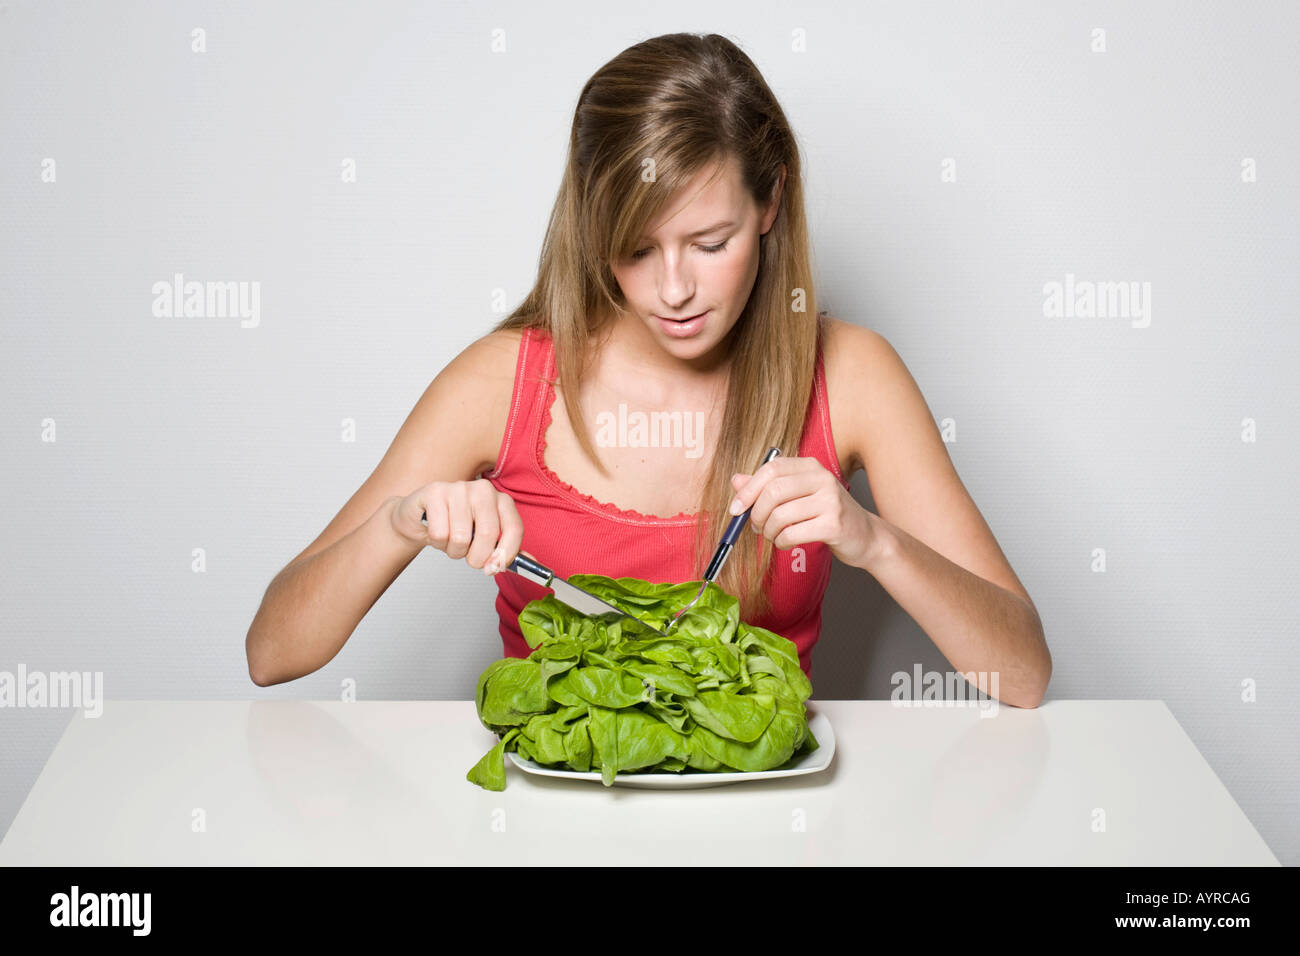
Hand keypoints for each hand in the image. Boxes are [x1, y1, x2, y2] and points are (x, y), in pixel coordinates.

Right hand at [391, 479, 523, 575]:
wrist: (420, 517)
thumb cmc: (455, 527)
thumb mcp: (485, 539)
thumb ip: (507, 549)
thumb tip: (532, 564)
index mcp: (501, 500)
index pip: (515, 529)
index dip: (506, 554)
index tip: (494, 568)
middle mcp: (483, 490)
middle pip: (488, 535)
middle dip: (476, 558)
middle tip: (467, 556)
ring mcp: (459, 488)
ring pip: (461, 538)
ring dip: (454, 551)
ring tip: (450, 540)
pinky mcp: (435, 493)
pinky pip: (440, 533)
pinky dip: (437, 542)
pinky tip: (436, 531)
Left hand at [727, 455, 880, 568]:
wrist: (866, 536)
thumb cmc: (827, 515)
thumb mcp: (798, 496)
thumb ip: (767, 487)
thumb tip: (736, 480)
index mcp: (811, 467)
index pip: (771, 469)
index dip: (748, 489)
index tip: (736, 508)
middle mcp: (822, 479)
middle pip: (773, 491)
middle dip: (756, 513)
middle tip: (756, 526)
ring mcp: (830, 501)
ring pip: (780, 515)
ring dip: (768, 531)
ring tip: (772, 536)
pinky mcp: (833, 525)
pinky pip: (792, 534)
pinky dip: (781, 542)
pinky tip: (786, 542)